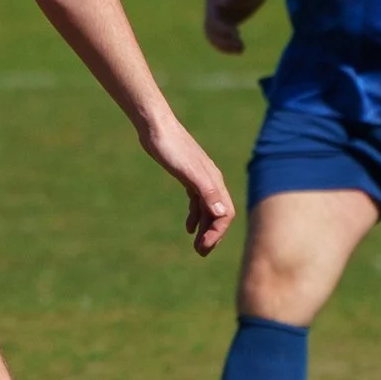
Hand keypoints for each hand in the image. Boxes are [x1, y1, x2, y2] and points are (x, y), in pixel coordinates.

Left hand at [141, 114, 235, 255]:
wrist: (155, 126)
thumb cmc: (170, 148)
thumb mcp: (187, 172)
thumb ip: (206, 192)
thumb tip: (222, 214)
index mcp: (213, 182)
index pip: (224, 214)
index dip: (216, 233)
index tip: (202, 248)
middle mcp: (211, 181)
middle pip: (218, 214)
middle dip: (212, 235)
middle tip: (201, 253)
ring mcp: (200, 178)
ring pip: (208, 209)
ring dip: (204, 228)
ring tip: (196, 246)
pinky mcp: (188, 175)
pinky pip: (197, 201)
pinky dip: (195, 216)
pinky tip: (188, 227)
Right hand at [203, 0, 268, 53]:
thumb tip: (223, 2)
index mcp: (213, 0)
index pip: (213, 19)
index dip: (223, 29)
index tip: (237, 34)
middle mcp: (212, 10)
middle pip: (210, 31)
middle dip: (224, 41)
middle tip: (241, 46)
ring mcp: (217, 17)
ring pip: (213, 37)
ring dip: (225, 46)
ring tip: (241, 50)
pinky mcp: (224, 24)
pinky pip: (221, 38)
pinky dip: (228, 46)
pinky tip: (240, 50)